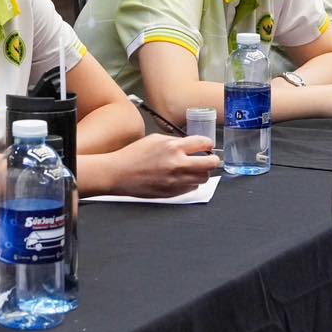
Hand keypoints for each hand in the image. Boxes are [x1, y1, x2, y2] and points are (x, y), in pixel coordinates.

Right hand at [107, 133, 221, 197]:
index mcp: (173, 147)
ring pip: (203, 178)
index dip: (208, 144)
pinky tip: (182, 177)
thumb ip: (175, 142)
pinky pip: (192, 188)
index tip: (206, 146)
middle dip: (212, 160)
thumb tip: (191, 146)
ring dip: (202, 172)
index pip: (204, 143)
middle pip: (211, 163)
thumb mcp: (155, 139)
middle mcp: (178, 164)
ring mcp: (176, 180)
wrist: (118, 174)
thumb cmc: (133, 155)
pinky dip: (191, 182)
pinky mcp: (173, 193)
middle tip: (209, 159)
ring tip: (193, 169)